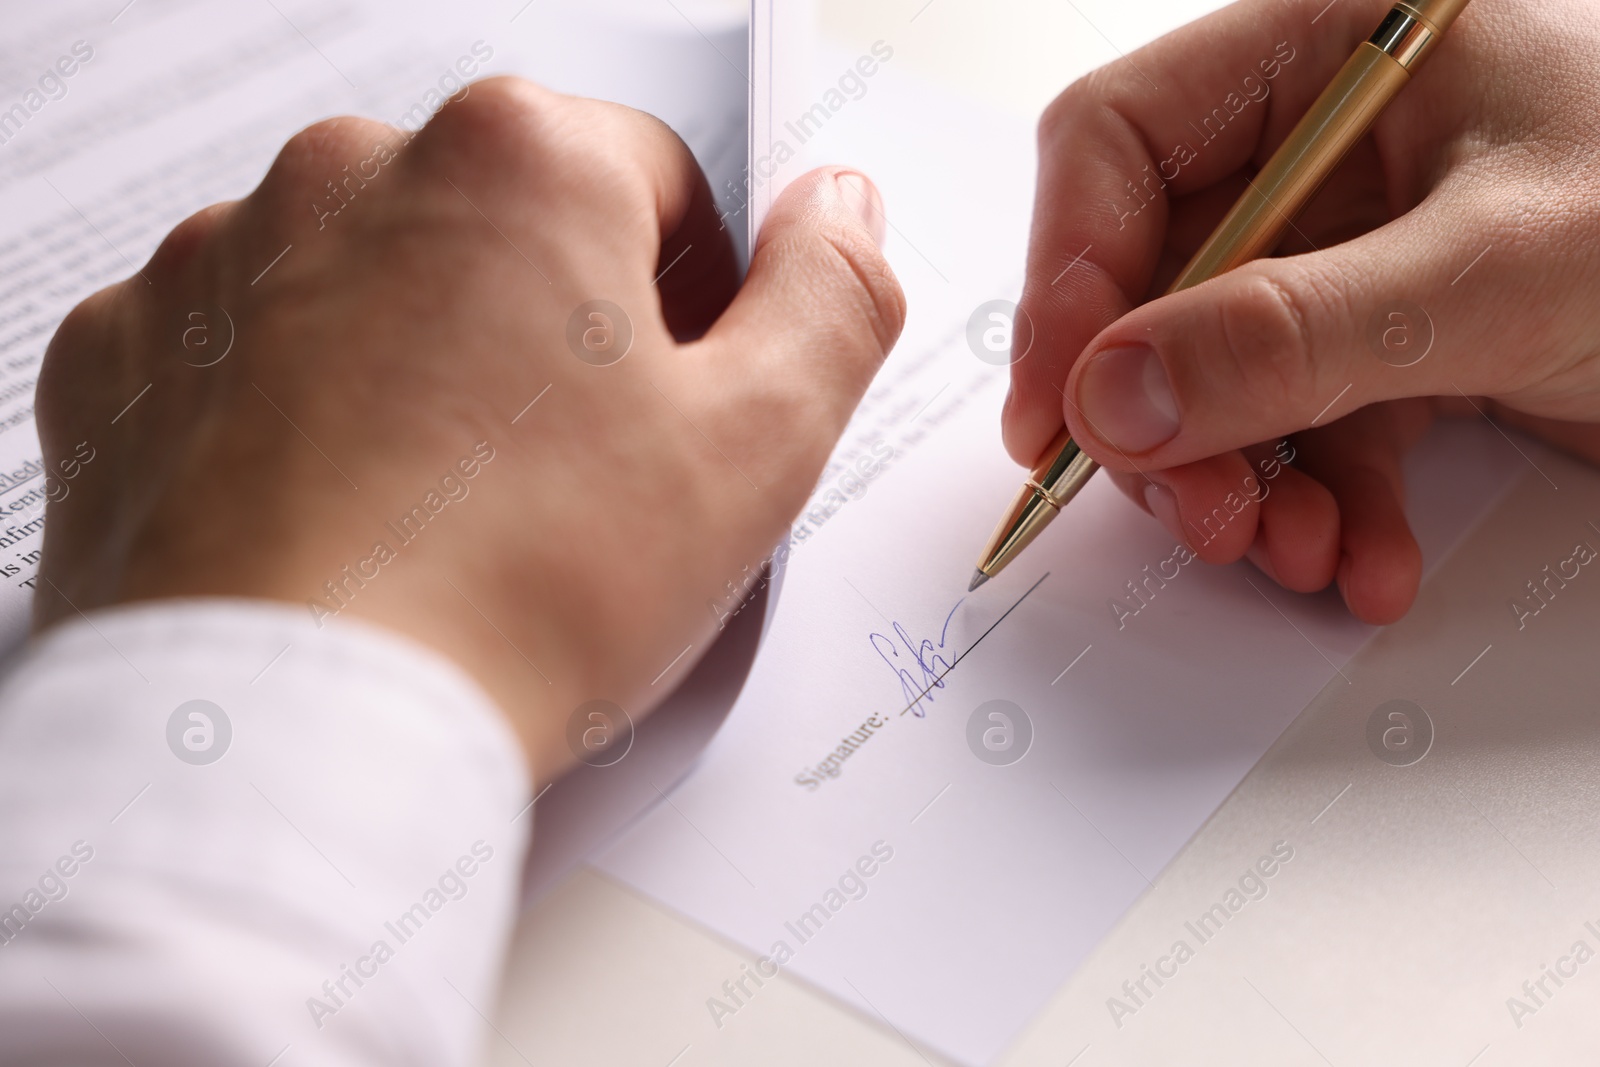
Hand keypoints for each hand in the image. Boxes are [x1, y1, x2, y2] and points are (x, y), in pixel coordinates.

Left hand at [35, 78, 903, 780]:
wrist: (293, 736)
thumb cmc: (521, 593)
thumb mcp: (757, 447)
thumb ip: (832, 296)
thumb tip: (842, 210)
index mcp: (520, 161)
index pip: (653, 185)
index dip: (688, 306)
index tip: (666, 409)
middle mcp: (352, 173)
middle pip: (507, 227)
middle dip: (553, 327)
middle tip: (565, 478)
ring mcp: (223, 261)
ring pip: (376, 283)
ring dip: (422, 363)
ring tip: (446, 510)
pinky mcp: (132, 355)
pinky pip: (249, 349)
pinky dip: (297, 410)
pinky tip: (340, 513)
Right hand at [1004, 0, 1599, 623]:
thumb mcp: (1496, 266)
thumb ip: (1291, 333)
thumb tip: (1112, 395)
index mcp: (1328, 51)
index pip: (1120, 144)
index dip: (1069, 278)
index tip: (1062, 406)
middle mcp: (1326, 147)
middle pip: (1157, 282)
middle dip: (1169, 419)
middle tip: (1195, 511)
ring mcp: (1360, 250)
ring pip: (1223, 376)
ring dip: (1245, 484)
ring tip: (1292, 551)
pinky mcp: (1400, 339)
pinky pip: (1313, 428)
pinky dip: (1328, 506)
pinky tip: (1364, 557)